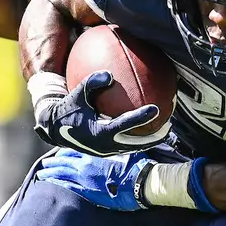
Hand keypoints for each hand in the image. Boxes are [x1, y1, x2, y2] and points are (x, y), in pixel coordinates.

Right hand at [34, 70, 165, 154]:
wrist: (55, 129)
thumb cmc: (67, 109)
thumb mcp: (76, 94)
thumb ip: (91, 83)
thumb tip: (109, 74)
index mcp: (99, 133)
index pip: (124, 125)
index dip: (140, 117)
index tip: (155, 108)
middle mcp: (106, 146)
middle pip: (137, 144)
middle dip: (154, 137)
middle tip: (169, 125)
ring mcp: (108, 151)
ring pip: (135, 147)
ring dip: (150, 140)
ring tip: (165, 130)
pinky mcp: (108, 151)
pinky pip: (129, 145)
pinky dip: (140, 138)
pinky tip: (150, 128)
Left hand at [38, 149, 152, 210]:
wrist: (143, 182)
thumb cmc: (139, 166)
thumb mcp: (127, 151)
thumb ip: (118, 148)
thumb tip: (122, 140)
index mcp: (95, 153)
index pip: (75, 150)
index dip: (65, 151)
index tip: (60, 153)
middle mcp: (87, 164)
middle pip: (64, 161)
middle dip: (53, 162)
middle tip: (44, 164)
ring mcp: (85, 179)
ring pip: (61, 173)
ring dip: (50, 173)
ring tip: (41, 174)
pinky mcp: (88, 192)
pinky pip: (67, 187)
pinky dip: (57, 184)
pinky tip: (49, 185)